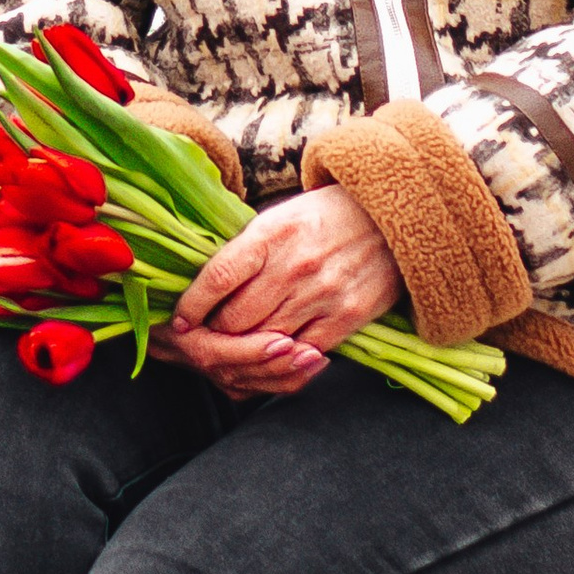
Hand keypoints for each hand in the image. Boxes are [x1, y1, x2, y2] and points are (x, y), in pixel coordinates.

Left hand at [165, 185, 402, 400]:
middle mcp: (294, 266)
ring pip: (264, 341)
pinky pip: (301, 352)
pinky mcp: (348, 316)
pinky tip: (276, 351)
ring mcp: (322, 294)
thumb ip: (246, 251)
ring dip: (246, 350)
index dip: (192, 305)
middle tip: (208, 339)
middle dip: (215, 334)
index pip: (217, 277)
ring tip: (238, 348)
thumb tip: (205, 288)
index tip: (180, 321)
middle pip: (236, 319)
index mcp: (271, 234)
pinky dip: (283, 357)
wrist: (394, 216)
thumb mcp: (281, 217)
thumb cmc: (328, 215)